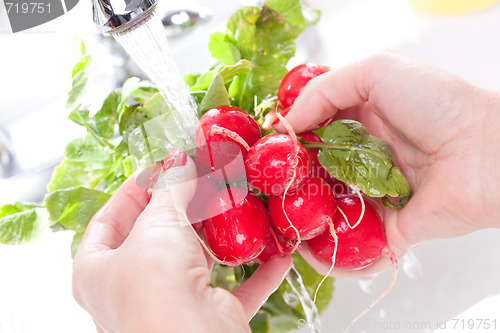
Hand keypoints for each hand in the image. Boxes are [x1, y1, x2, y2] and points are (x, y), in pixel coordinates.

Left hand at [72, 150, 291, 332]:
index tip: (163, 166)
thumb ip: (171, 188)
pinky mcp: (208, 317)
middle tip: (206, 177)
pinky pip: (237, 290)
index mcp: (97, 269)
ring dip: (223, 235)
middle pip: (159, 236)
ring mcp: (171, 304)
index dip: (135, 187)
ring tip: (239, 203)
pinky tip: (277, 255)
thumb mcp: (159, 222)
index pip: (110, 218)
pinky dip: (258, 272)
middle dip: (185, 205)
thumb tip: (181, 161)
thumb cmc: (155, 283)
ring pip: (198, 260)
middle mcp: (131, 289)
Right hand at [277, 51, 499, 276]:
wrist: (487, 151)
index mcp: (361, 121)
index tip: (264, 150)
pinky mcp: (390, 229)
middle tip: (265, 189)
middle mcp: (365, 158)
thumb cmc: (438, 104)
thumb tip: (286, 124)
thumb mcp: (377, 72)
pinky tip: (306, 252)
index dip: (288, 140)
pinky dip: (332, 255)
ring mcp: (376, 195)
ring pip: (330, 210)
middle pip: (316, 173)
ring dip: (303, 218)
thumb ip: (324, 90)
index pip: (313, 131)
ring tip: (276, 221)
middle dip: (289, 182)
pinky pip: (357, 245)